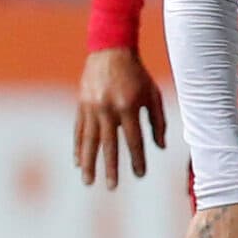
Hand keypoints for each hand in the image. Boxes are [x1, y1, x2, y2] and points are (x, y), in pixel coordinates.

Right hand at [75, 47, 168, 187]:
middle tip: (112, 187)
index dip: (137, 159)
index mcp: (128, 106)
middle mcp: (108, 109)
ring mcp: (91, 107)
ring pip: (89, 140)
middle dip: (111, 167)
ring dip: (89, 162)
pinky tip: (77, 162)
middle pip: (109, 144)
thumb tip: (160, 147)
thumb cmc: (137, 74)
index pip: (134, 139)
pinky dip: (78, 147)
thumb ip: (157, 121)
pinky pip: (79, 130)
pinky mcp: (81, 105)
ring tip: (89, 181)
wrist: (110, 50)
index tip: (140, 175)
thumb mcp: (152, 95)